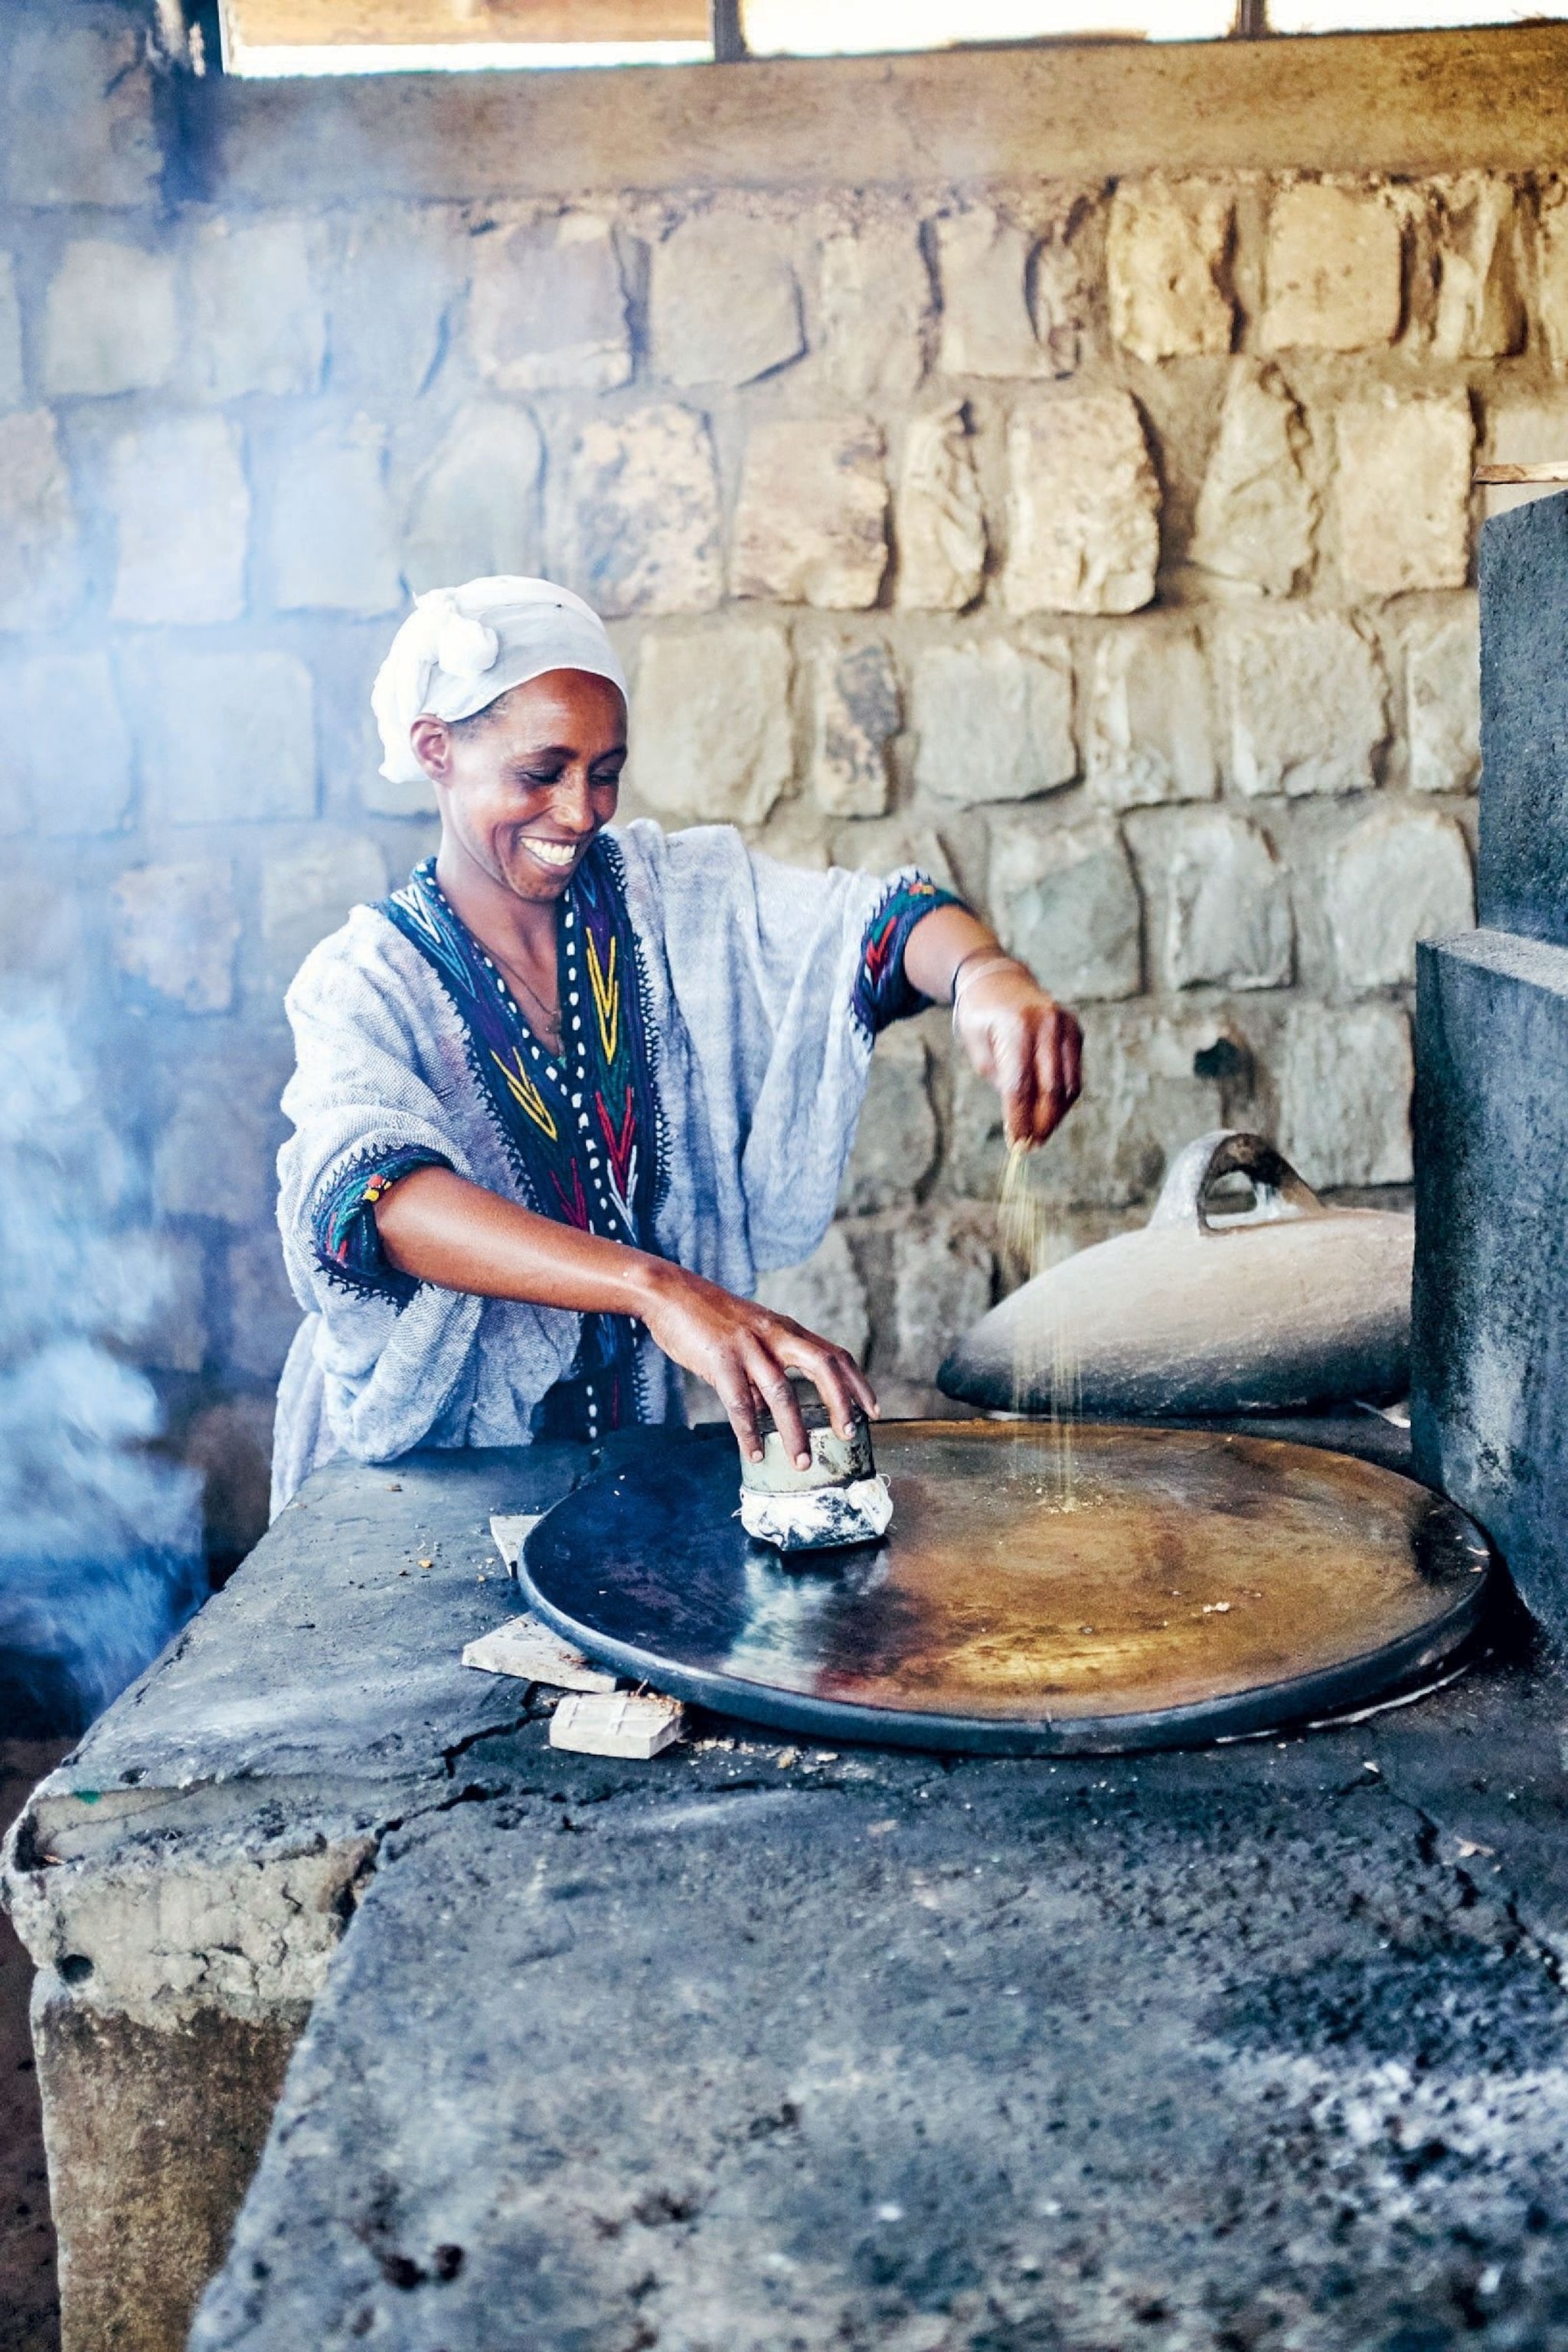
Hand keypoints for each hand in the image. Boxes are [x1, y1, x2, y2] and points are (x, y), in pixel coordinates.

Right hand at [638, 1262, 877, 1467]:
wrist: (669, 1293)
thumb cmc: (710, 1319)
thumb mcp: (749, 1341)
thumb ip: (763, 1374)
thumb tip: (770, 1413)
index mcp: (786, 1331)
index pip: (834, 1355)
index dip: (857, 1384)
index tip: (872, 1411)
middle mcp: (775, 1335)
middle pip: (822, 1365)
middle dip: (841, 1402)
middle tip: (850, 1435)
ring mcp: (748, 1346)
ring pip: (781, 1392)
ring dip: (795, 1431)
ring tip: (801, 1462)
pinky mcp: (720, 1359)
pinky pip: (740, 1402)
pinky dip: (749, 1432)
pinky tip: (755, 1454)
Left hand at [953, 961, 1082, 1148]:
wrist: (1000, 979)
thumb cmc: (981, 1016)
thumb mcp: (976, 1045)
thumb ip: (998, 1077)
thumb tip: (1020, 1116)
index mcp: (1017, 1026)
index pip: (1020, 1085)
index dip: (1019, 1119)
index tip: (1016, 1142)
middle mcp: (1047, 1024)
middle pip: (1050, 1089)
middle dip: (1040, 1123)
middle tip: (1030, 1146)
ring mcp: (1066, 1026)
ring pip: (1068, 1085)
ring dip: (1055, 1116)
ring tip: (1039, 1136)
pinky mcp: (1076, 1031)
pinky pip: (1073, 1074)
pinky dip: (1063, 1098)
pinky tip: (1049, 1113)